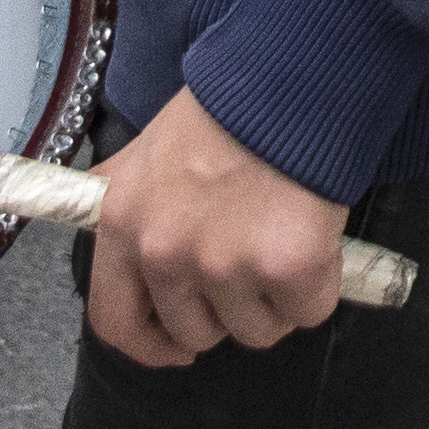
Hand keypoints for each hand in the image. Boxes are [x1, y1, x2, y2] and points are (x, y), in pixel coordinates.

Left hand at [85, 91, 353, 364]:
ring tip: (283, 237)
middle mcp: (166, 254)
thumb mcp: (147, 150)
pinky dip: (318, 285)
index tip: (178, 347)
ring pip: (255, 329)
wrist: (293, 82)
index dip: (151, 344)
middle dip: (227, 310)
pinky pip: (307, 310)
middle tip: (250, 264)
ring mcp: (225, 265)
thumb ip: (124, 200)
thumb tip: (110, 233)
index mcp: (123, 227)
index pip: (117, 323)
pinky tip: (315, 238)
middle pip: (195, 332)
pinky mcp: (286, 268)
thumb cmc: (226, 109)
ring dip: (275, 299)